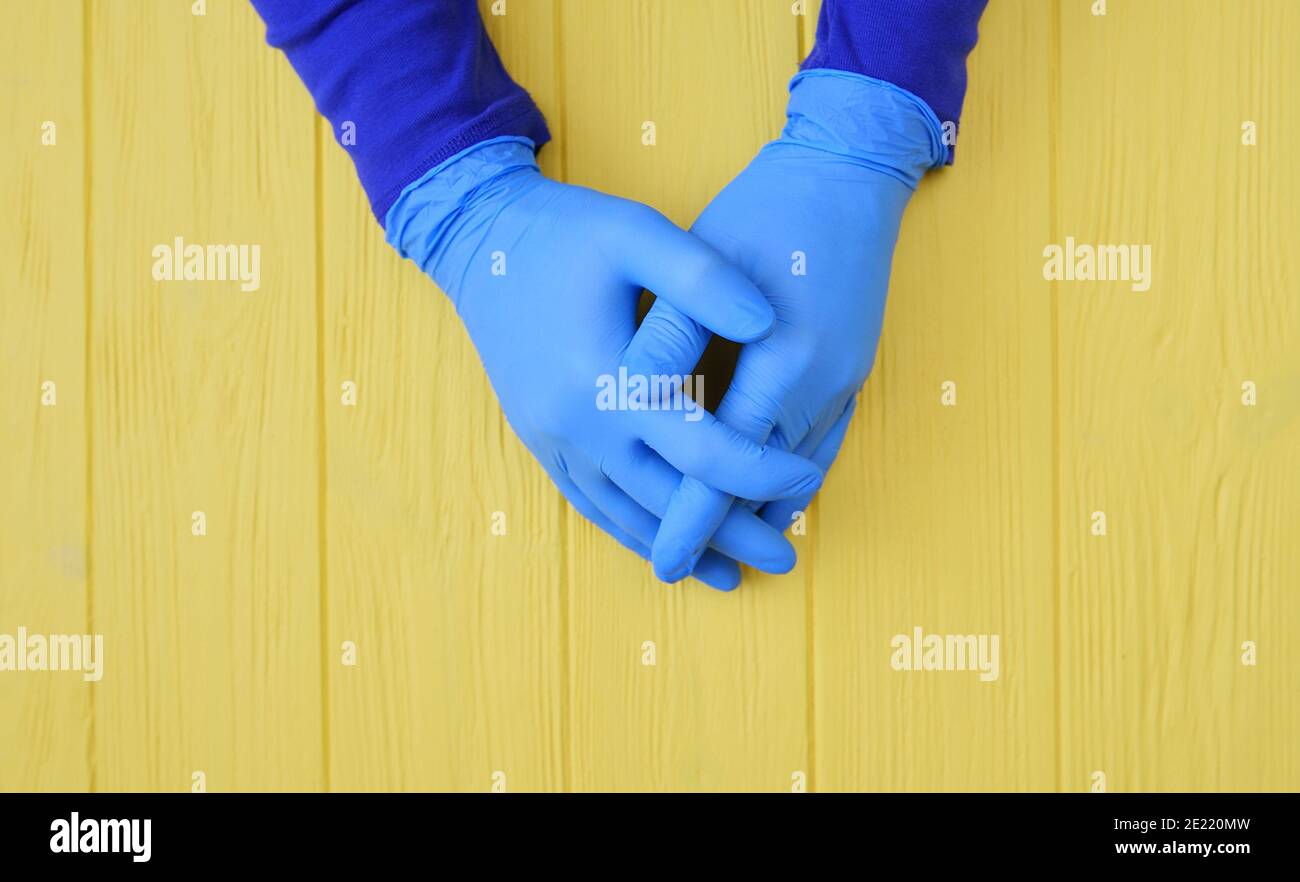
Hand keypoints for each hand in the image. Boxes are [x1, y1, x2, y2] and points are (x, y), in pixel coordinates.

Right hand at [385, 137, 825, 589]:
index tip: (806, 476)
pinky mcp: (541, 441)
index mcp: (607, 380)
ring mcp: (553, 440)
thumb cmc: (563, 232)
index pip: (701, 450)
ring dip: (680, 547)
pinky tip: (659, 547)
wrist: (477, 240)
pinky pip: (590, 505)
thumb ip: (702, 277)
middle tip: (786, 556)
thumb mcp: (635, 233)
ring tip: (732, 575)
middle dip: (729, 533)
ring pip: (625, 515)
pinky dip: (630, 532)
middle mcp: (577, 425)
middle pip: (666, 502)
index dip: (760, 471)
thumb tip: (769, 322)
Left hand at [623, 71, 946, 583]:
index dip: (691, 516)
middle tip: (685, 573)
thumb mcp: (708, 255)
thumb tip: (630, 393)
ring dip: (761, 515)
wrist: (851, 172)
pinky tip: (774, 501)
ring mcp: (844, 381)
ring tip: (728, 558)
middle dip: (724, 532)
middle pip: (764, 482)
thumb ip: (672, 328)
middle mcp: (820, 383)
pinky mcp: (852, 372)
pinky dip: (793, 481)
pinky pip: (822, 447)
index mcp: (782, 359)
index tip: (662, 561)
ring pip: (799, 473)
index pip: (726, 462)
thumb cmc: (769, 209)